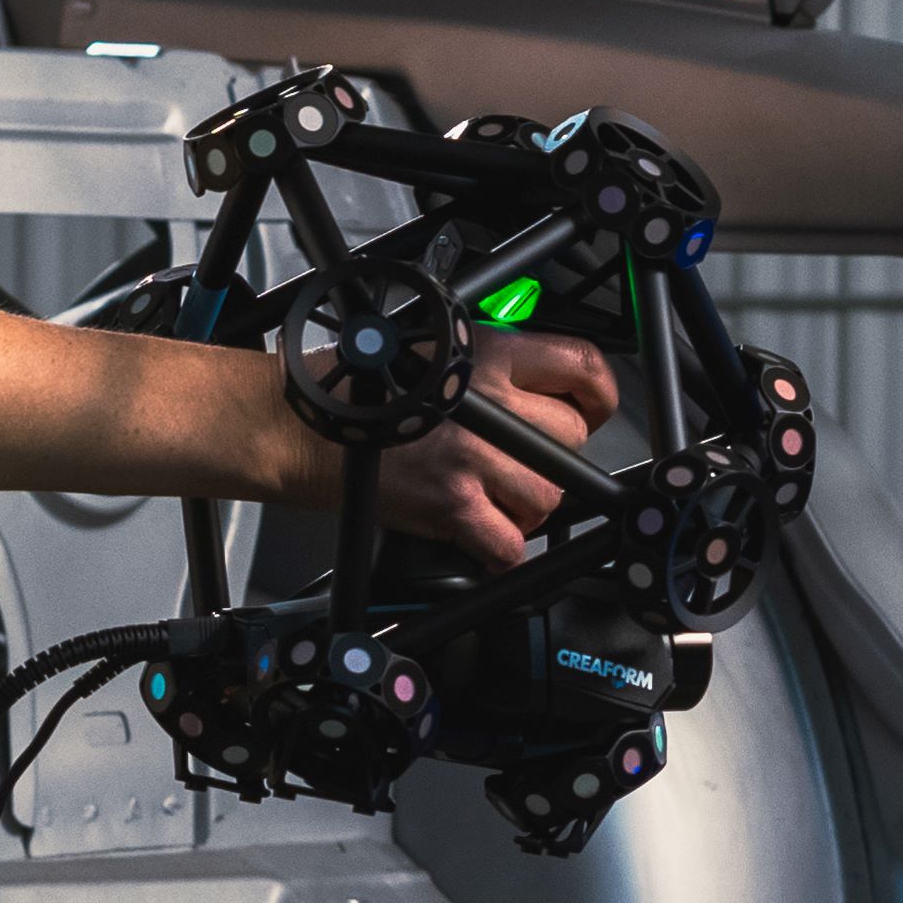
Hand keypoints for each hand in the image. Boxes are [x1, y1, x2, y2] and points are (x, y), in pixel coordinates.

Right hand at [355, 329, 621, 567]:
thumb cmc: (363, 390)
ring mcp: (473, 457)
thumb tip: (542, 397)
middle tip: (518, 463)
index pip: (583, 368)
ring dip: (525, 507)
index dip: (596, 397)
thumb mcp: (443, 353)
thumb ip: (498, 371)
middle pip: (571, 441)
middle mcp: (490, 405)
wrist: (306, 427)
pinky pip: (509, 544)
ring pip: (547, 498)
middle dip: (552, 460)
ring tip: (492, 498)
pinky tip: (479, 535)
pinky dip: (499, 550)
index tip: (587, 412)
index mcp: (492, 356)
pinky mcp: (452, 504)